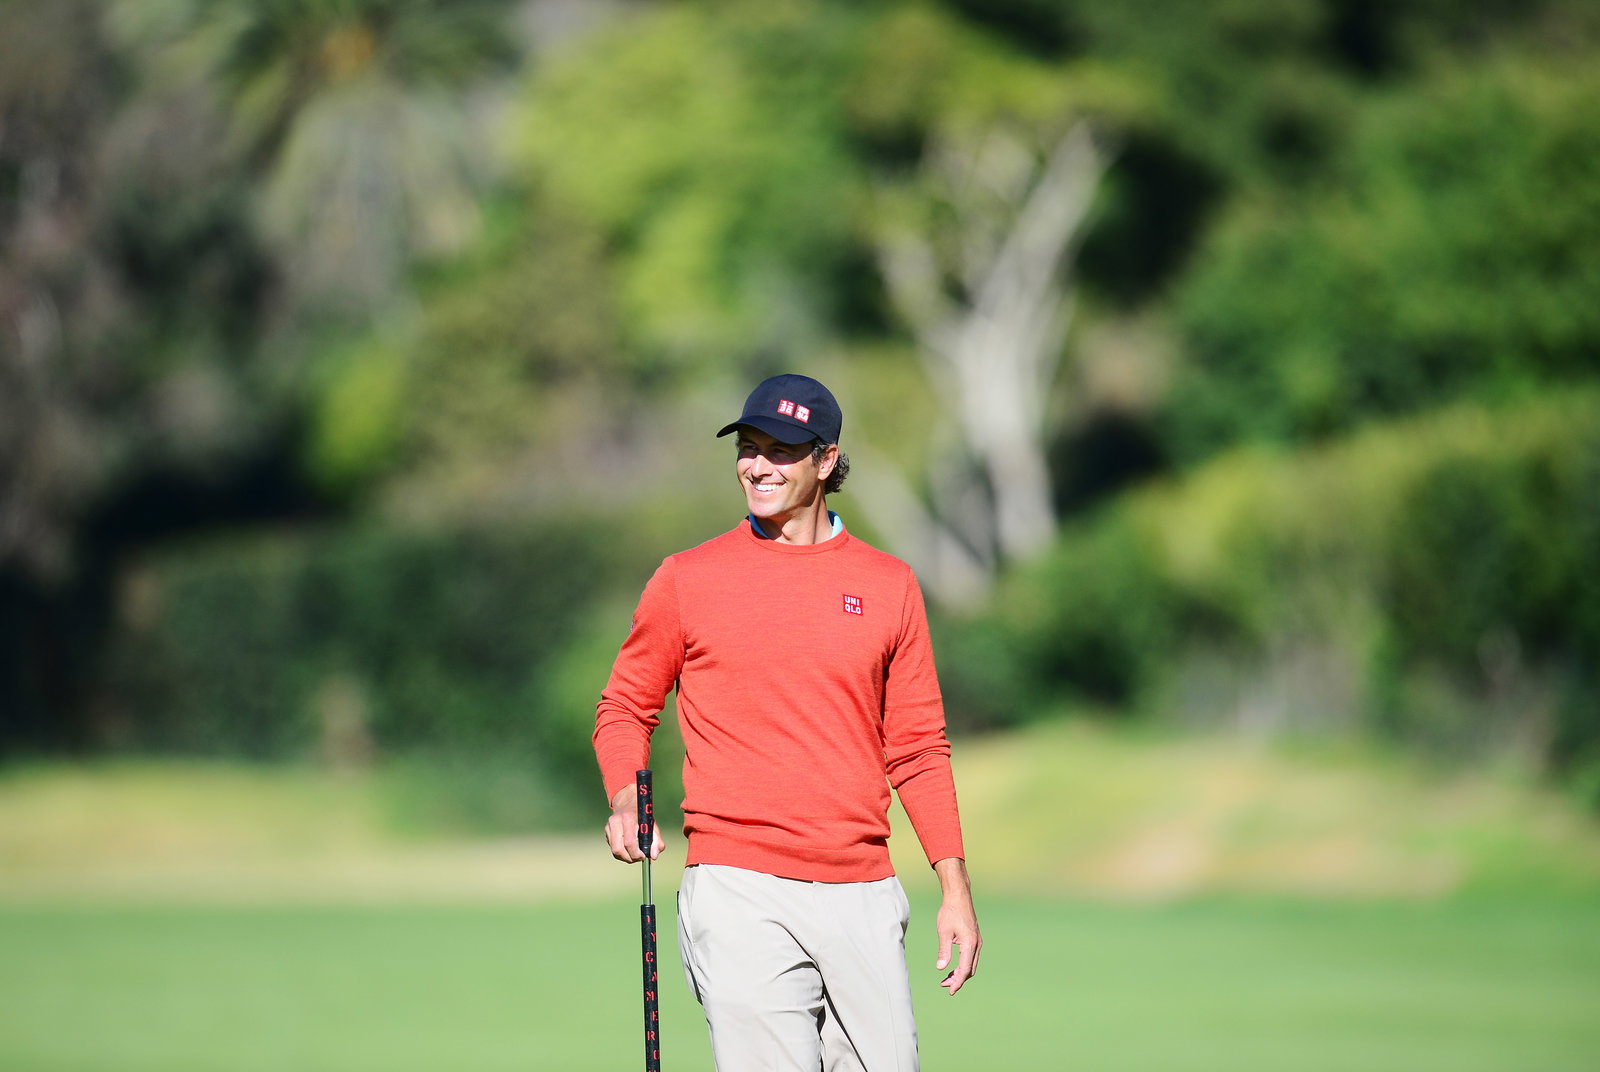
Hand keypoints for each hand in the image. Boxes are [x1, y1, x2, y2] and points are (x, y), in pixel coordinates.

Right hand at [604, 783, 664, 862]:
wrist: (628, 802)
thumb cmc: (642, 815)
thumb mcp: (653, 825)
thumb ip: (657, 841)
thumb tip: (653, 856)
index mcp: (628, 818)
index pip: (629, 842)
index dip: (636, 853)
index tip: (643, 856)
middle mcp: (616, 821)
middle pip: (618, 849)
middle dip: (629, 858)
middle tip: (638, 858)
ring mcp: (609, 826)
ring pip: (614, 851)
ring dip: (625, 857)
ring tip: (634, 854)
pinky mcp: (607, 831)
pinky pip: (612, 847)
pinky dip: (621, 852)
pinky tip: (628, 849)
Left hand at [932, 857, 980, 994]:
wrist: (959, 896)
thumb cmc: (950, 912)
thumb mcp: (943, 931)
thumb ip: (943, 951)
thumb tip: (941, 969)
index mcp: (970, 944)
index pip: (964, 969)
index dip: (957, 982)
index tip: (950, 991)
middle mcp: (977, 944)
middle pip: (969, 969)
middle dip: (958, 979)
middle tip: (944, 985)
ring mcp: (977, 941)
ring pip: (971, 964)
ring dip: (960, 972)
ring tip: (947, 978)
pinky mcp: (975, 938)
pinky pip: (971, 957)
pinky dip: (963, 964)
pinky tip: (953, 965)